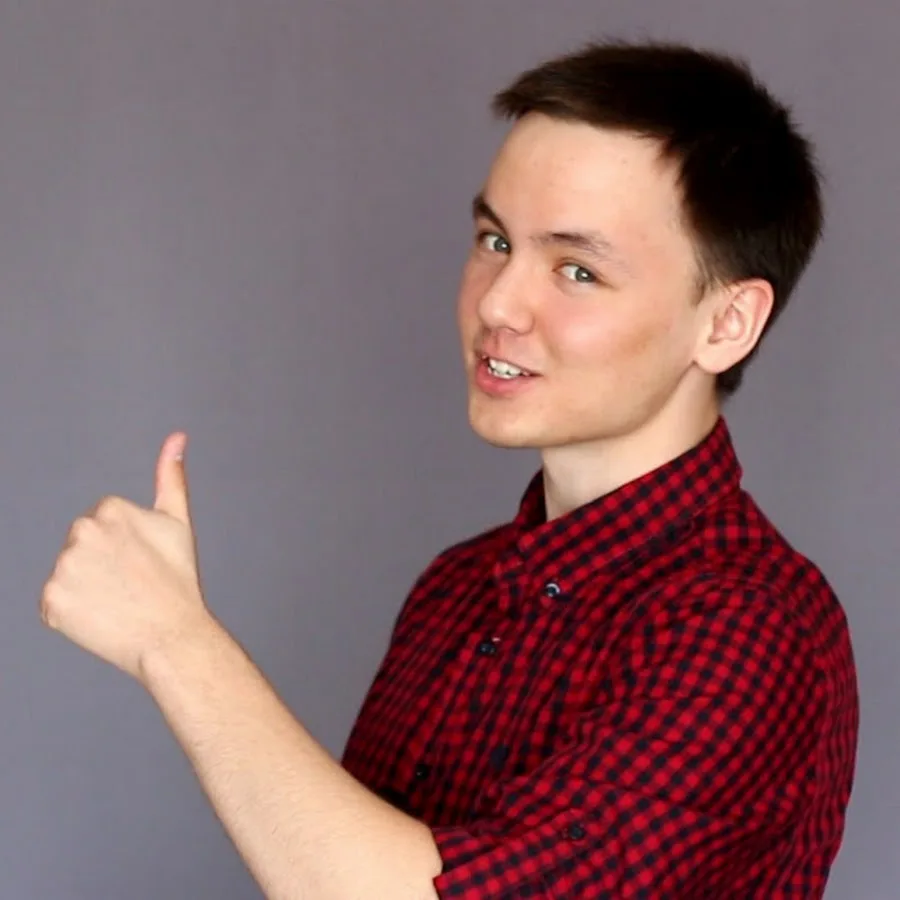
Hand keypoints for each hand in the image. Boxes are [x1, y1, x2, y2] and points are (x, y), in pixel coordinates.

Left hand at [40, 432, 215, 681]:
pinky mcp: (51, 600)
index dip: (124, 547)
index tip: (142, 563)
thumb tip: (177, 437)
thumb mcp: (178, 522)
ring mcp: (64, 568)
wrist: (173, 635)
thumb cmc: (179, 581)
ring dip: (87, 587)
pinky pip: (56, 604)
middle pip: (81, 546)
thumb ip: (171, 476)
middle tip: (131, 583)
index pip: (102, 524)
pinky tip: (101, 617)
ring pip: (69, 574)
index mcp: (110, 509)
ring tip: (118, 601)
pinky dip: (73, 614)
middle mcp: (82, 532)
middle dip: (101, 563)